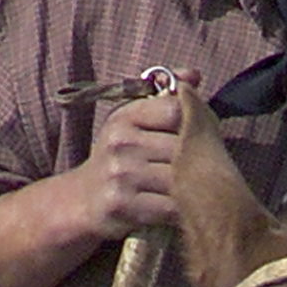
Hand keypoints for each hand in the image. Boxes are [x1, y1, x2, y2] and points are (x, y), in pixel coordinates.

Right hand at [60, 84, 189, 252]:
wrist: (80, 201)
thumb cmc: (118, 158)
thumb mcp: (132, 122)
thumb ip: (165, 98)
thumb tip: (194, 74)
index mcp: (125, 117)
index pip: (175, 110)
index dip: (195, 124)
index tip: (198, 138)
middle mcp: (120, 142)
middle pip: (182, 147)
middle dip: (201, 161)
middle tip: (206, 172)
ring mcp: (120, 174)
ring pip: (179, 180)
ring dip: (193, 189)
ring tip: (197, 192)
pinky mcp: (122, 206)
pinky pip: (169, 208)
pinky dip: (181, 211)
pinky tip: (182, 210)